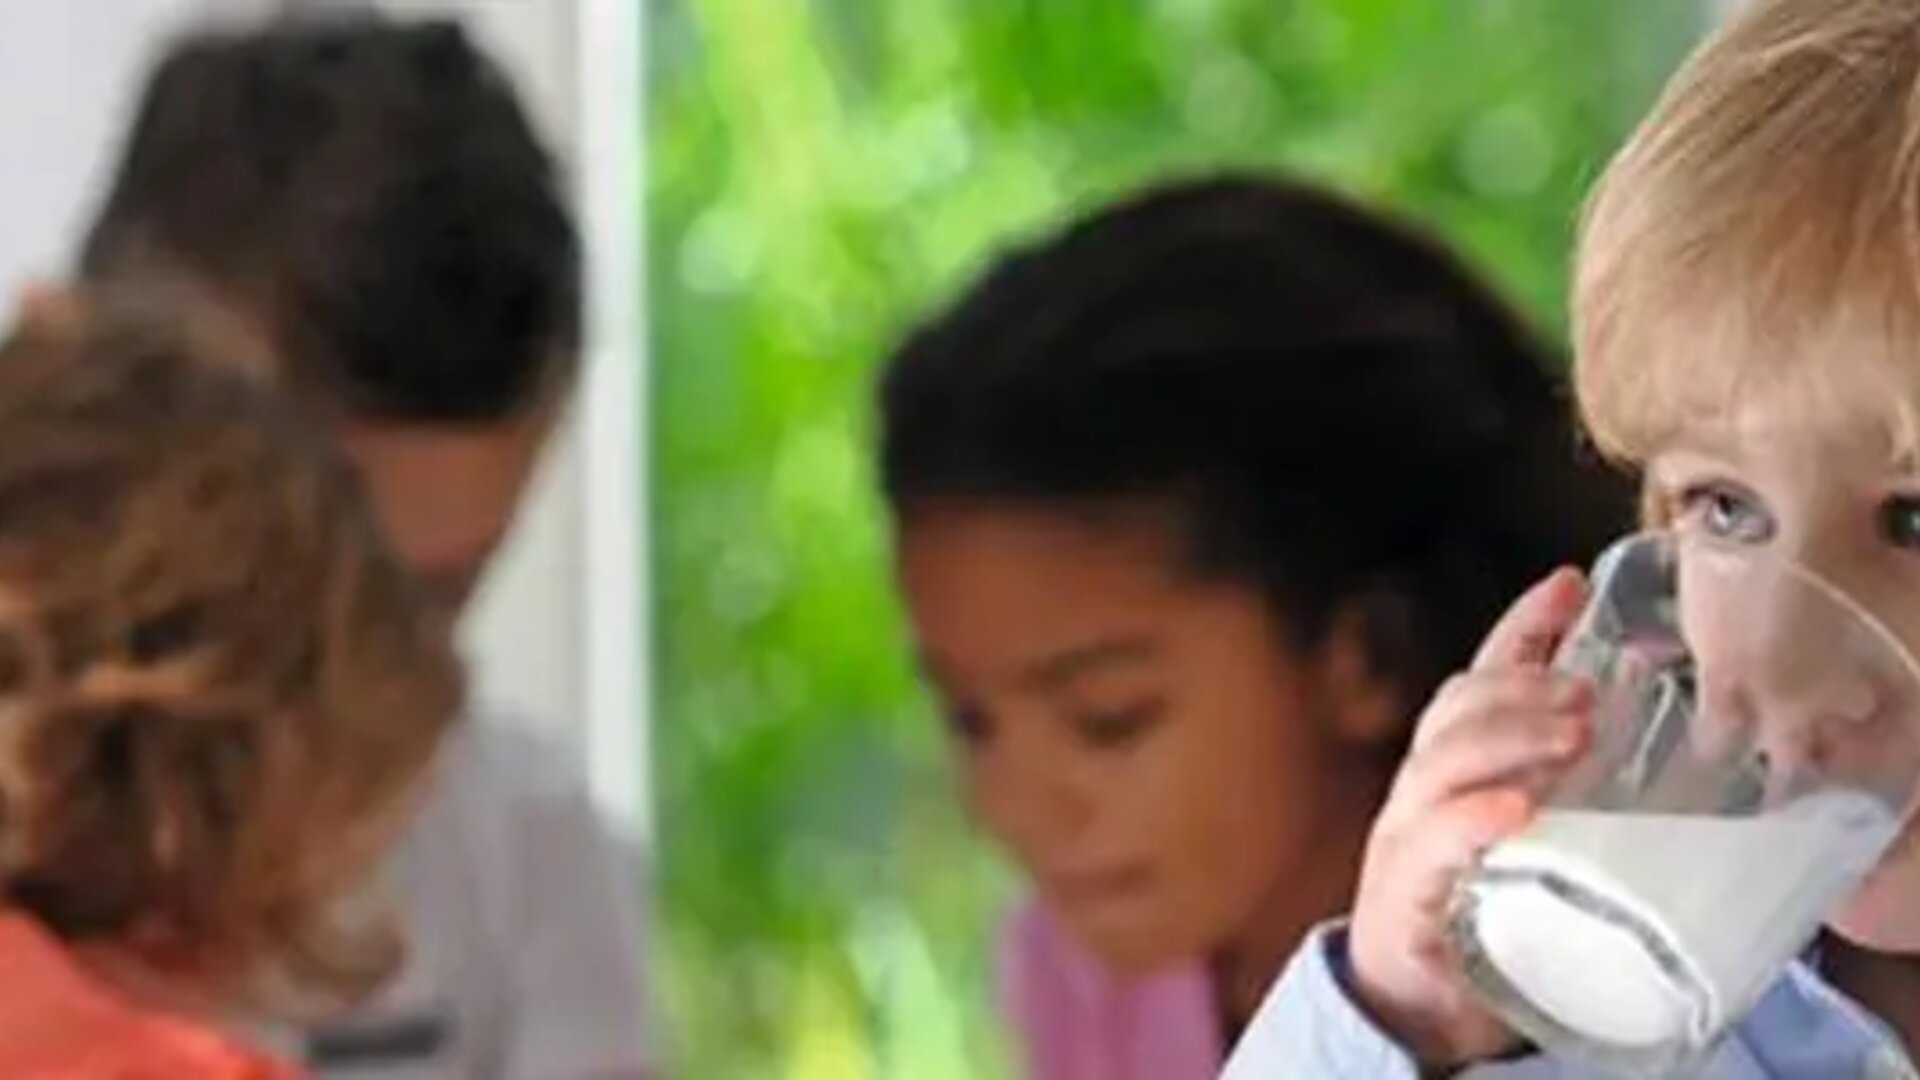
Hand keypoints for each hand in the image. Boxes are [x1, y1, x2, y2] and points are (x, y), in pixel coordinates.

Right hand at [1346, 567, 1592, 1065]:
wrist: (1412, 1004)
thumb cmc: (1480, 911)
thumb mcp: (1532, 836)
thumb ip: (1567, 785)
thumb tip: (1649, 728)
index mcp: (1453, 767)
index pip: (1481, 677)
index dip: (1522, 628)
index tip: (1570, 585)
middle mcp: (1421, 790)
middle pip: (1457, 710)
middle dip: (1522, 686)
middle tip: (1591, 692)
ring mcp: (1405, 839)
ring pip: (1440, 763)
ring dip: (1508, 739)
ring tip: (1572, 735)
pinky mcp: (1403, 895)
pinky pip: (1430, 845)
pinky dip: (1470, 820)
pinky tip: (1513, 808)